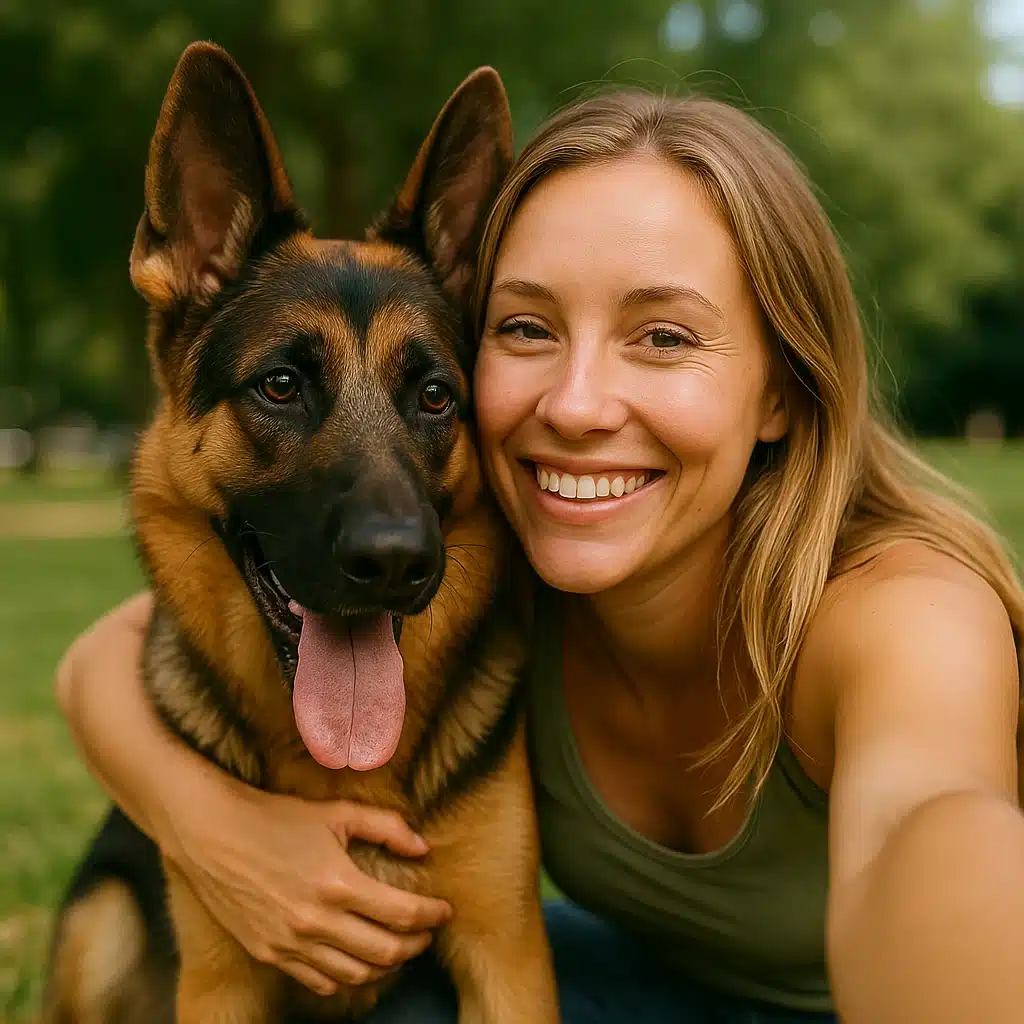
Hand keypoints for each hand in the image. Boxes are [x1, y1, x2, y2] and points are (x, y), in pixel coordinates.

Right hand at [165, 782, 451, 995]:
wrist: (213, 835)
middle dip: (415, 944)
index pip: (402, 914)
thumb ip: (386, 828)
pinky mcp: (270, 954)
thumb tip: (422, 848)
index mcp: (338, 883)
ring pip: (355, 974)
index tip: (444, 910)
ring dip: (385, 966)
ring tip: (398, 948)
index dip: (432, 916)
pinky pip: (319, 982)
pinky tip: (359, 961)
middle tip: (427, 933)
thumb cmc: (276, 818)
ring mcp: (291, 943)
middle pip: (385, 952)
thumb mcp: (336, 812)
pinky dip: (347, 978)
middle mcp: (316, 921)